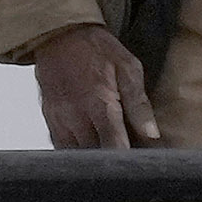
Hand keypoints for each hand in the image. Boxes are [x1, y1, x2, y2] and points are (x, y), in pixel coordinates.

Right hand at [35, 26, 152, 151]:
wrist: (59, 34)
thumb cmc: (96, 49)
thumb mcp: (127, 68)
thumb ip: (139, 104)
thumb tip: (152, 135)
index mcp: (99, 104)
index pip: (114, 147)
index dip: (127, 162)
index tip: (139, 167)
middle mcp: (76, 116)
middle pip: (95, 157)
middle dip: (113, 162)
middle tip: (129, 160)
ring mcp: (59, 120)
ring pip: (77, 157)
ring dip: (94, 159)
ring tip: (111, 153)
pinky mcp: (49, 121)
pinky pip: (62, 148)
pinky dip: (77, 152)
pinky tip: (91, 145)